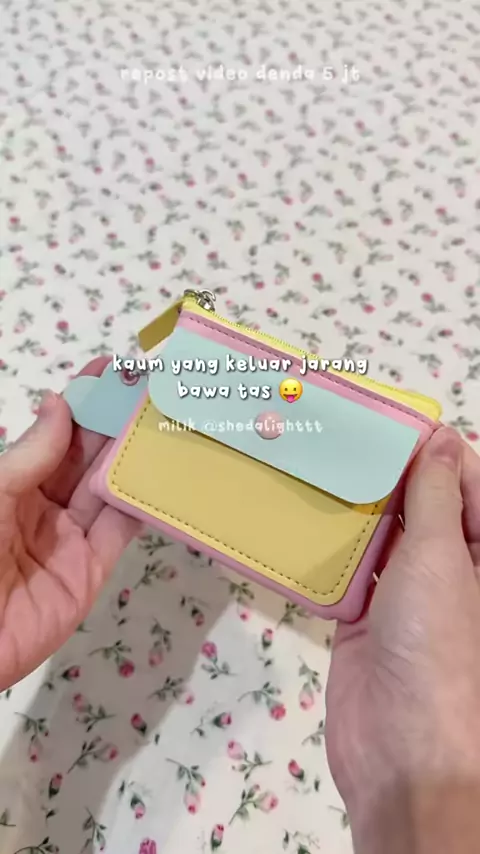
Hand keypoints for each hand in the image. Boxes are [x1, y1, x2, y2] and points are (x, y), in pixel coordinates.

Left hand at [0, 358, 140, 690]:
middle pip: (88, 459)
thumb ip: (32, 455)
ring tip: (168, 424)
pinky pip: (120, 532)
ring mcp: (70, 540)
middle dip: (117, 426)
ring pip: (109, 490)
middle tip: (154, 392)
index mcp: (15, 484)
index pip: (57, 436)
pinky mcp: (90, 572)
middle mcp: (44, 506)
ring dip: (136, 459)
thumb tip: (60, 403)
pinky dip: (144, 505)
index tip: (113, 371)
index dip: (83, 403)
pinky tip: (166, 477)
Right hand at [326, 427, 479, 852]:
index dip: (437, 451)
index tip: (393, 419)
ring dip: (357, 510)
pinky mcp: (366, 618)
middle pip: (422, 508)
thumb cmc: (437, 643)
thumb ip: (434, 495)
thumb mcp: (439, 556)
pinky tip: (304, 517)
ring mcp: (407, 596)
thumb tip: (441, 437)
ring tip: (320, 465)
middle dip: (390, 475)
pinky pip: (350, 571)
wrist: (402, 751)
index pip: (467, 485)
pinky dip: (332, 549)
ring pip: (383, 537)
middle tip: (343, 436)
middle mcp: (452, 571)